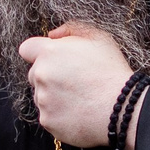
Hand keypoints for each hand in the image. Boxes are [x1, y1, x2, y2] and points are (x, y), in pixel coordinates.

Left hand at [18, 21, 131, 148]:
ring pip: (41, 96)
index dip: (38, 53)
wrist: (122, 107)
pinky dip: (60, 115)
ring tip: (79, 98)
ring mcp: (42, 100)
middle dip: (49, 75)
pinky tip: (79, 112)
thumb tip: (52, 35)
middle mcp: (40, 75)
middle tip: (73, 81)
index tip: (52, 59)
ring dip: (53, 96)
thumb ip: (71, 28)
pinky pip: (48, 116)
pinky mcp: (47, 121)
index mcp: (49, 52)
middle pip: (34, 74)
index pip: (27, 49)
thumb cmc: (112, 71)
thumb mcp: (99, 37)